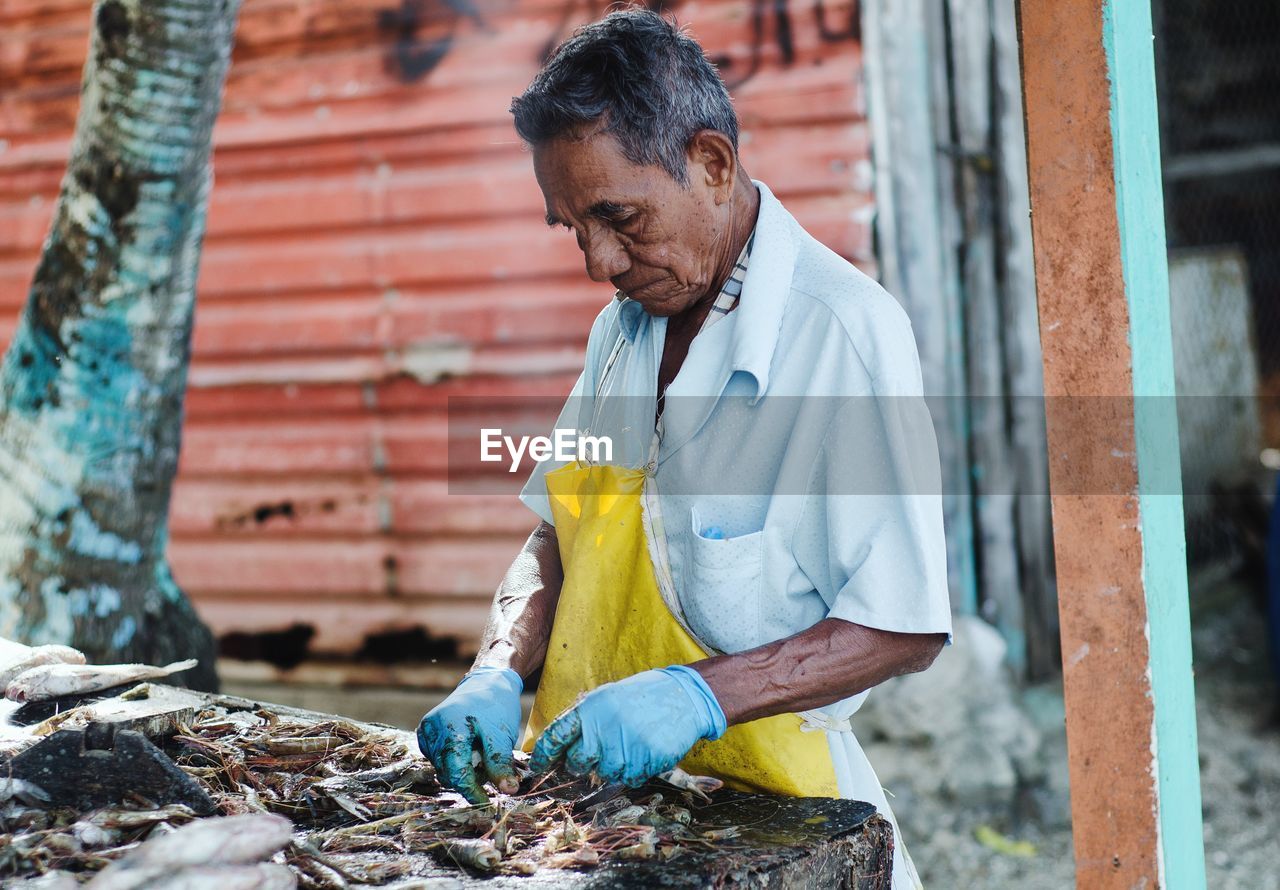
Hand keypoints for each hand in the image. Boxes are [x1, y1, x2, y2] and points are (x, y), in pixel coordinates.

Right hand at [417, 666, 522, 803]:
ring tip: (480, 753)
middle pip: (448, 772)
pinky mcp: (425, 731)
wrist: (487, 681)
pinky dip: (453, 760)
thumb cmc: (496, 706)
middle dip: (469, 778)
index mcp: (451, 728)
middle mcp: (432, 729)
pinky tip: (468, 748)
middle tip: (490, 770)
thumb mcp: (502, 735)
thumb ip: (500, 764)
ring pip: (442, 767)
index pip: (457, 773)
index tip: (486, 804)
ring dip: (461, 769)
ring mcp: (426, 729)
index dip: (471, 792)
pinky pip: (438, 757)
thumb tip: (508, 791)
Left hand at [529, 665, 726, 786]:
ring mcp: (626, 747)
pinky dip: (633, 770)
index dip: (543, 755)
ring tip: (628, 744)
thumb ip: (583, 721)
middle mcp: (604, 729)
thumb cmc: (640, 698)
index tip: (538, 767)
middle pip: (577, 764)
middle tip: (596, 753)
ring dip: (612, 766)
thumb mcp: (606, 698)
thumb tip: (557, 750)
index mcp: (590, 709)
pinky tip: (642, 750)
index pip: (555, 736)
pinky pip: (629, 778)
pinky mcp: (646, 761)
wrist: (683, 696)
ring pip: (604, 775)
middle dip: (581, 764)